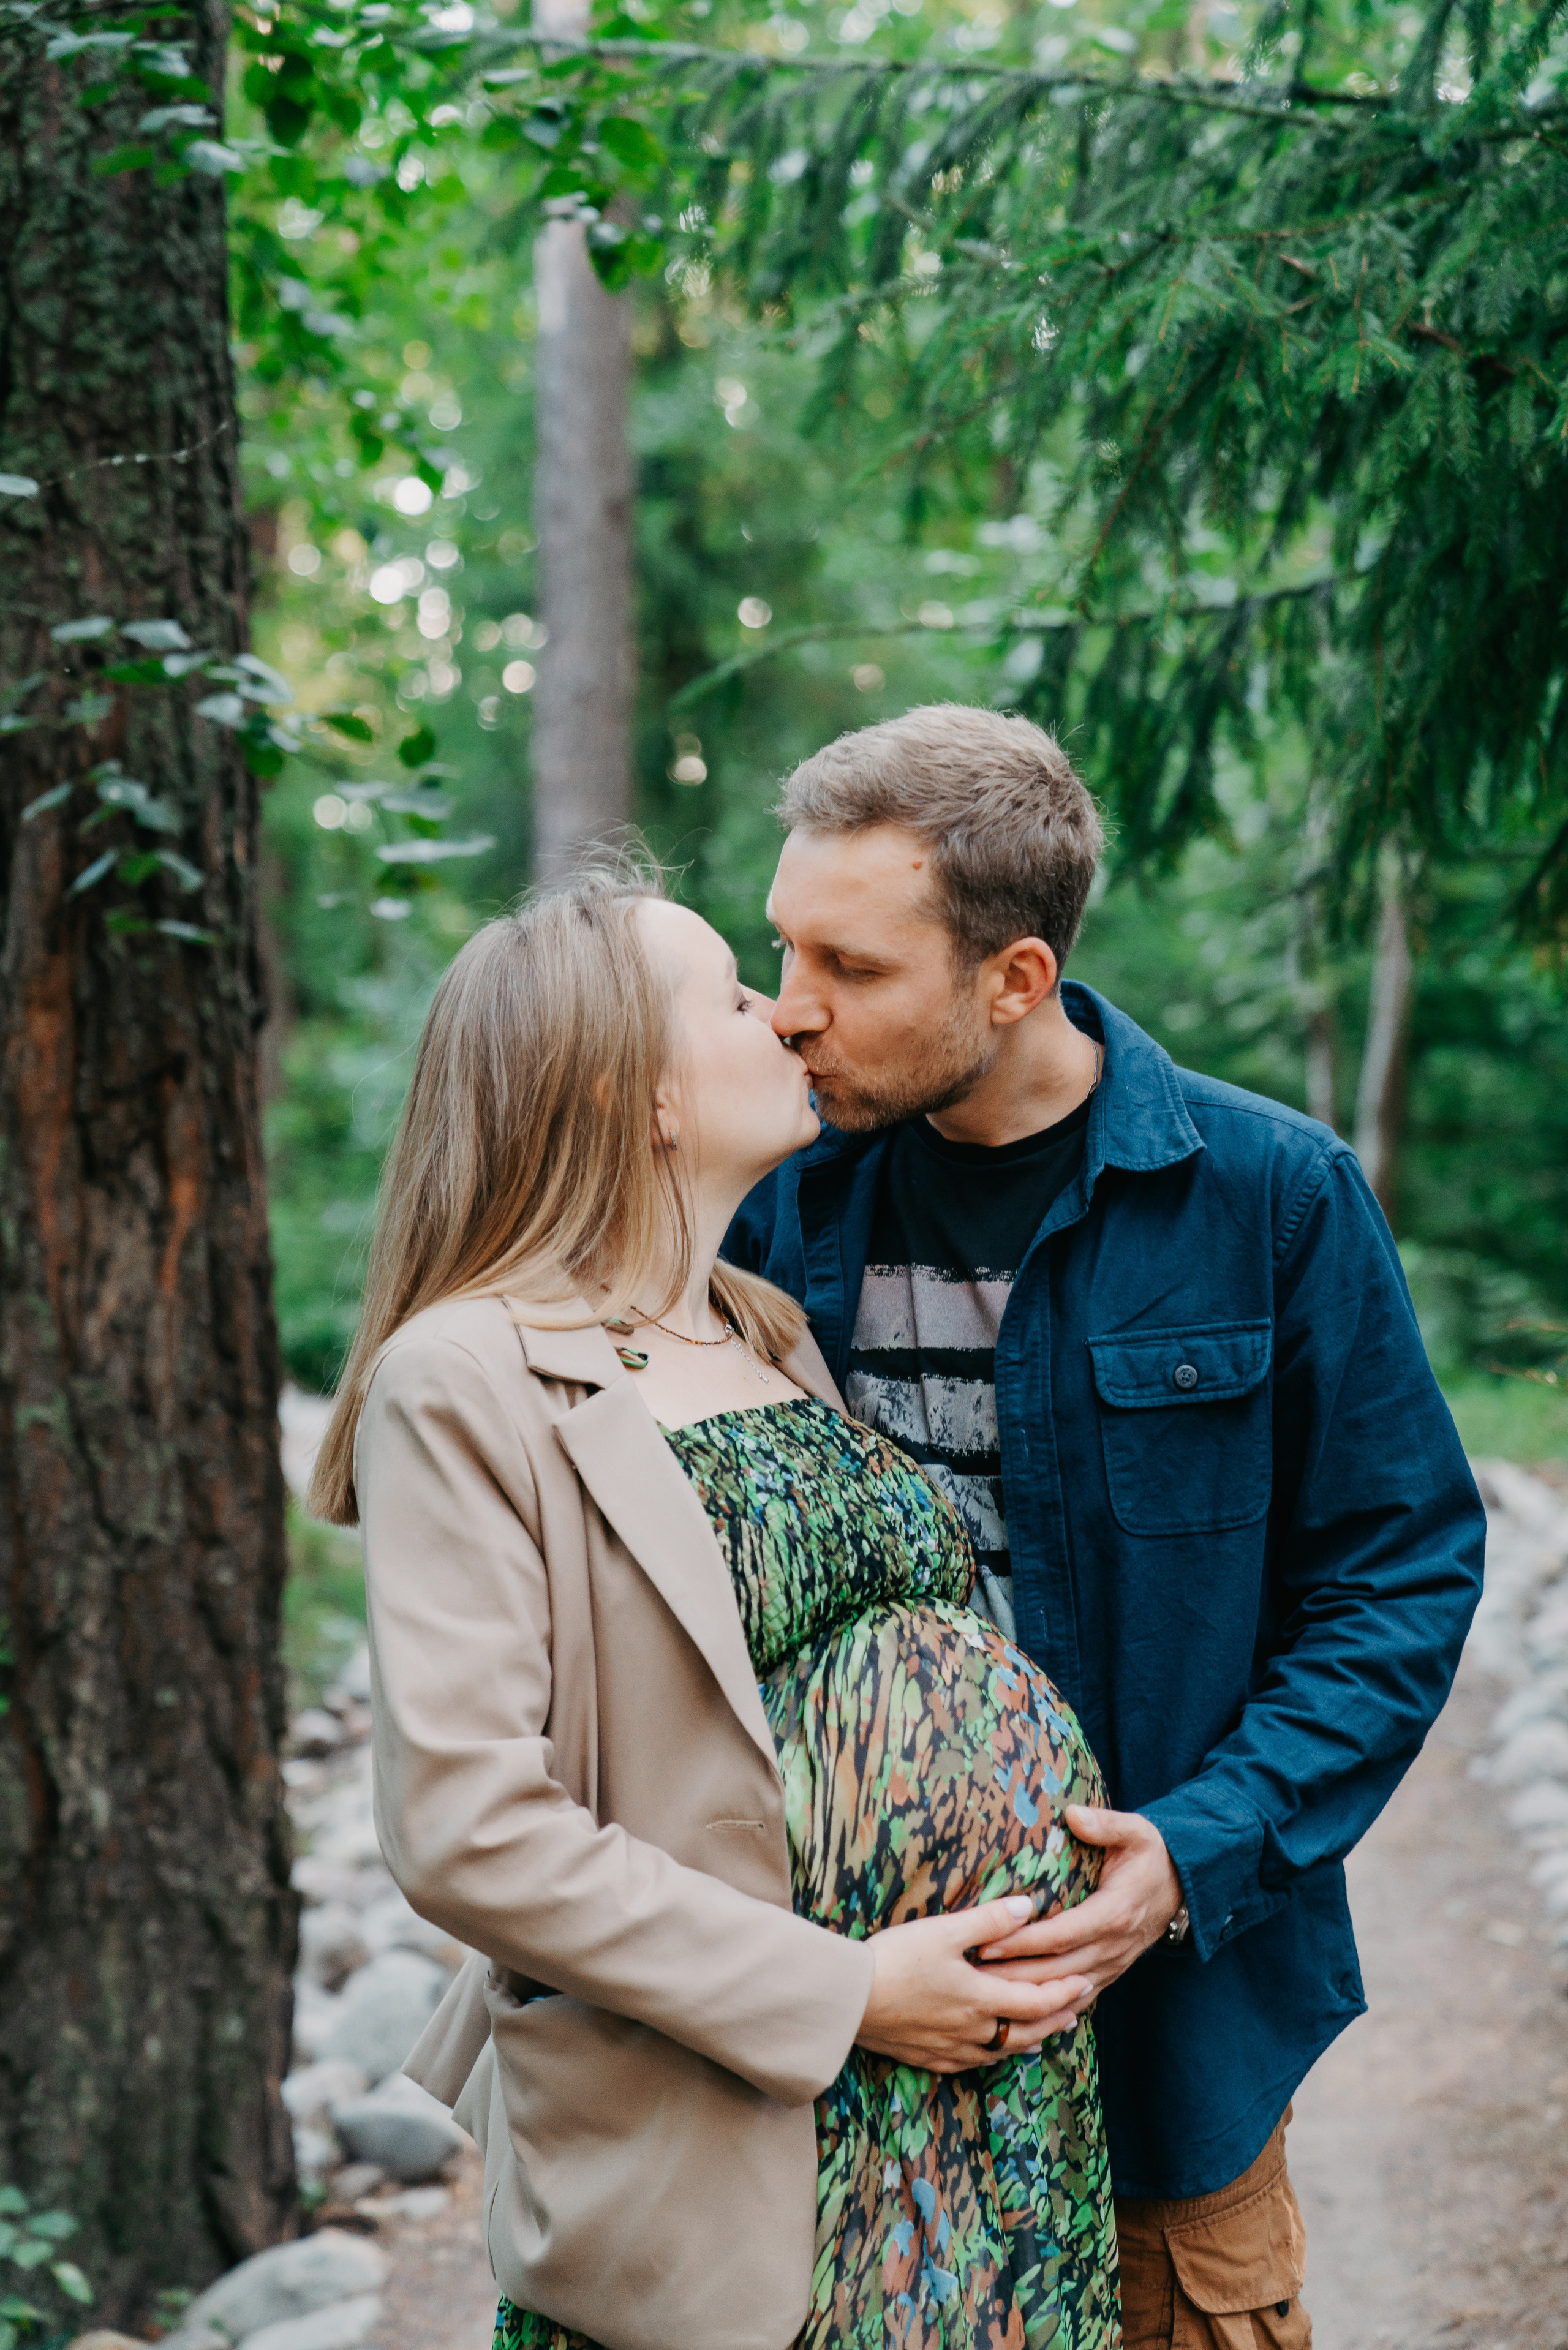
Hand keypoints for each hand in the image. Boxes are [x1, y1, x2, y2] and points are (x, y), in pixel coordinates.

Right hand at [856, 1895, 1095, 2072]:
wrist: (849, 2001)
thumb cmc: (895, 1960)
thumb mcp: (943, 1931)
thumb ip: (989, 1921)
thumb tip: (1029, 1907)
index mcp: (980, 1998)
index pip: (1037, 2001)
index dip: (1065, 1993)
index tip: (1087, 1982)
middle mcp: (972, 2030)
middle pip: (1027, 2031)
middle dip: (1057, 2018)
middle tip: (1079, 2007)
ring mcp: (950, 2048)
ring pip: (1003, 2050)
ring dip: (1032, 2039)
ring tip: (1050, 2032)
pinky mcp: (928, 2057)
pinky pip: (973, 2063)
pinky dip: (995, 2056)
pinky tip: (995, 2052)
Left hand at [976, 1807, 1182, 2000]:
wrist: (1180, 1888)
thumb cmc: (1150, 1856)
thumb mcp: (1136, 1831)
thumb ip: (1105, 1823)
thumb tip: (1073, 1814)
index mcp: (1113, 1913)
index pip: (1061, 1935)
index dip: (1023, 1942)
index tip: (987, 1943)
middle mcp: (1112, 1946)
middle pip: (1056, 1970)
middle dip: (1013, 1975)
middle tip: (971, 1975)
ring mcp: (1111, 1964)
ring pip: (1063, 1988)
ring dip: (1024, 1994)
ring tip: (984, 1993)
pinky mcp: (1109, 1972)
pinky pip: (1077, 1996)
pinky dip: (1049, 2006)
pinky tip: (1020, 2009)